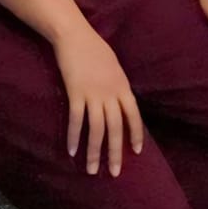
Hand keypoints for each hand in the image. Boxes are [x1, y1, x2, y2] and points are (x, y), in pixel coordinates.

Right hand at [54, 24, 145, 176]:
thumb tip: (119, 101)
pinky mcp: (75, 93)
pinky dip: (74, 136)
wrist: (74, 36)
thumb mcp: (114, 67)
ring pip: (96, 129)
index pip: (133, 116)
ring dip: (94, 151)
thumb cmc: (94, 48)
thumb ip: (117, 86)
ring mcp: (93, 94)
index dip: (135, 134)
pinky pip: (76, 119)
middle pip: (115, 128)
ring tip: (92, 170)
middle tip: (114, 173)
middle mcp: (110, 93)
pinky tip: (71, 150)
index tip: (136, 152)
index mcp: (122, 87)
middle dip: (115, 152)